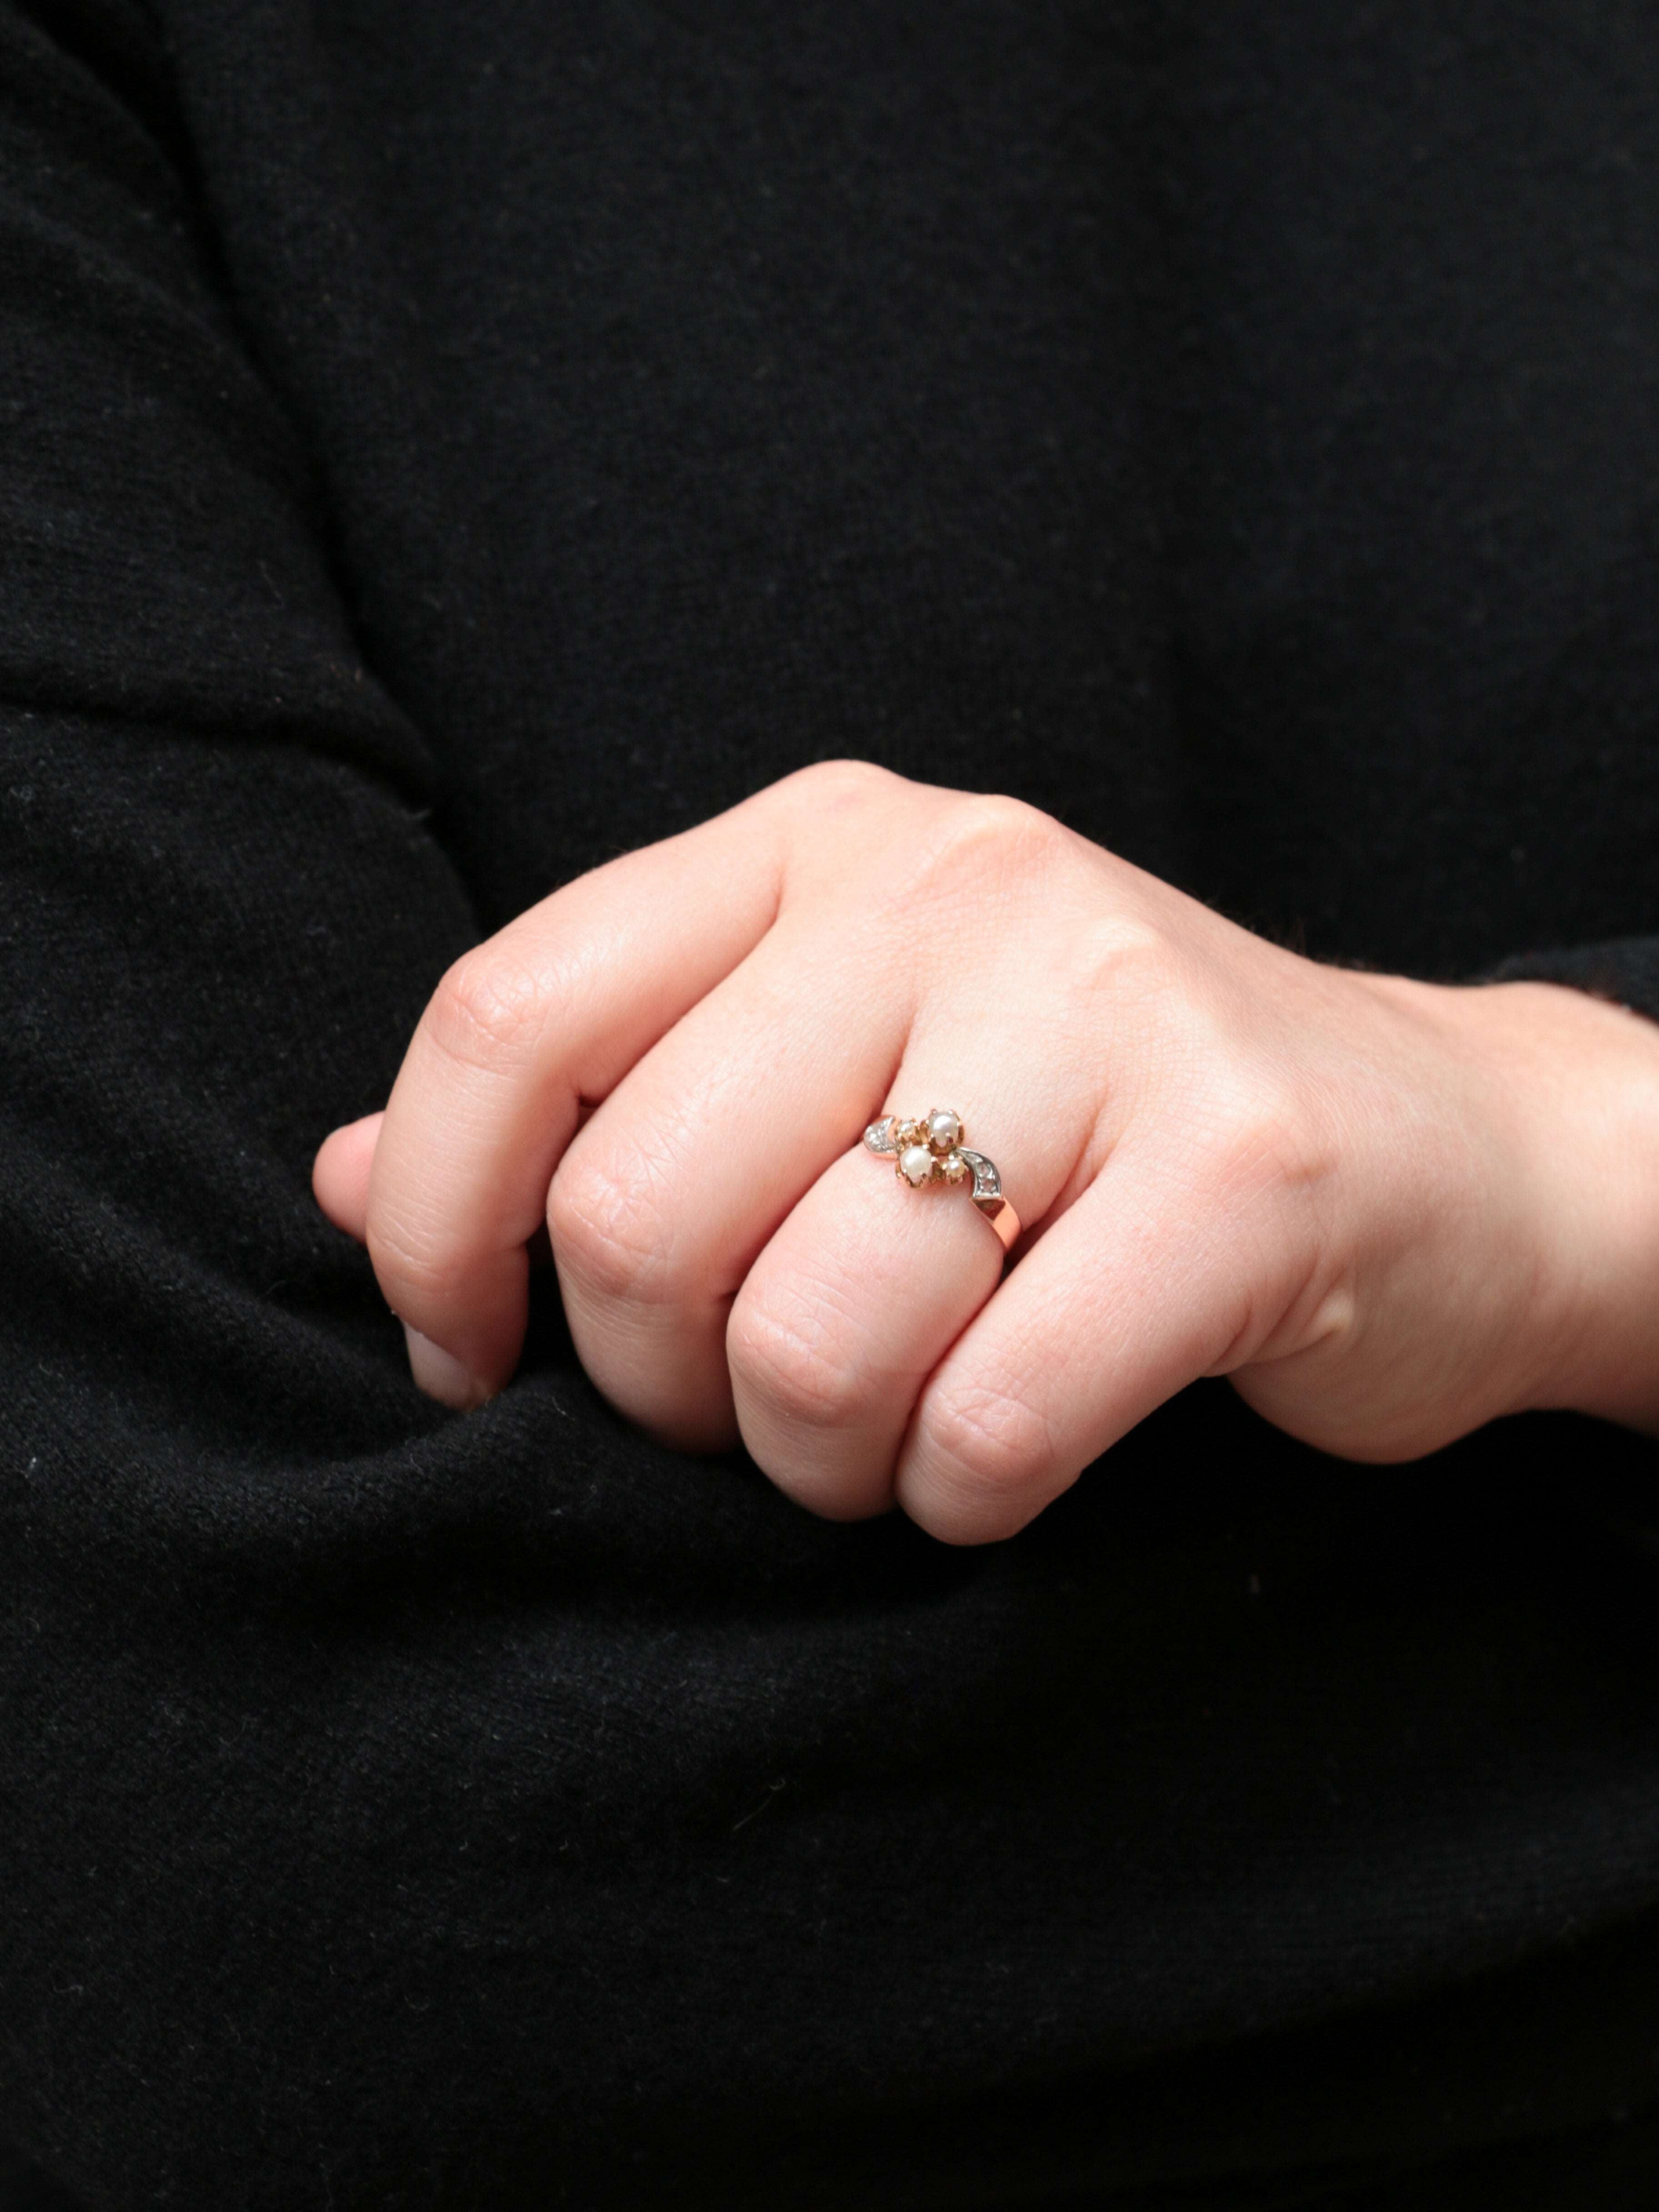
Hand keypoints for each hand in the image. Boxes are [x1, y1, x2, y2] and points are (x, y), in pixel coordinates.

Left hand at [313, 761, 1658, 1541]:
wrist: (1434, 1149)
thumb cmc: (1084, 1134)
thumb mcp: (826, 1068)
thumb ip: (595, 1107)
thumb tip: (345, 1186)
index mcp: (819, 848)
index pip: (511, 1016)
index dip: (438, 1222)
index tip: (465, 1351)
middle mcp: (954, 883)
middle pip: (647, 1210)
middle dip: (661, 1384)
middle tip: (747, 1409)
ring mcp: (1111, 1009)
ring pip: (814, 1337)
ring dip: (818, 1461)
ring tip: (884, 1437)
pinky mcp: (1244, 1164)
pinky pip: (989, 1420)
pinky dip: (961, 1498)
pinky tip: (1006, 1458)